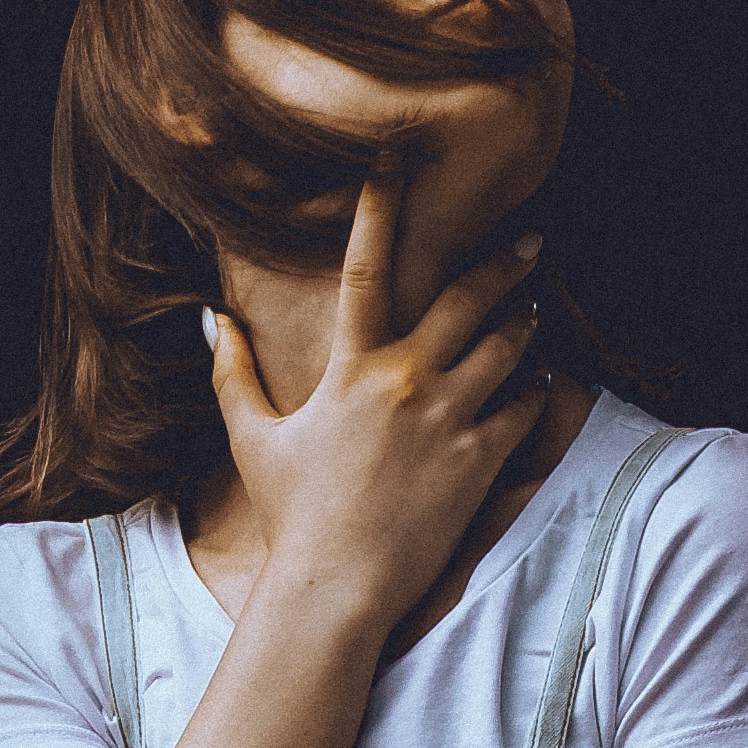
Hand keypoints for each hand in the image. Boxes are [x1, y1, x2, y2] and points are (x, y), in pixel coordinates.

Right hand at [204, 155, 550, 639]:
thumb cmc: (292, 515)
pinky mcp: (481, 461)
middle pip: (467, 298)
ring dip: (523, 324)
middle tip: (532, 241)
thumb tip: (210, 319)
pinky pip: (526, 407)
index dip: (380, 206)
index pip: (365, 267)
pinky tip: (538, 384)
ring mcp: (449, 420)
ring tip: (531, 315)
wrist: (335, 588)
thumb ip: (232, 373)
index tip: (397, 159)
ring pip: (508, 347)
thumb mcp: (253, 438)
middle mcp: (405, 382)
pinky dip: (535, 389)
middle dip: (506, 263)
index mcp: (350, 368)